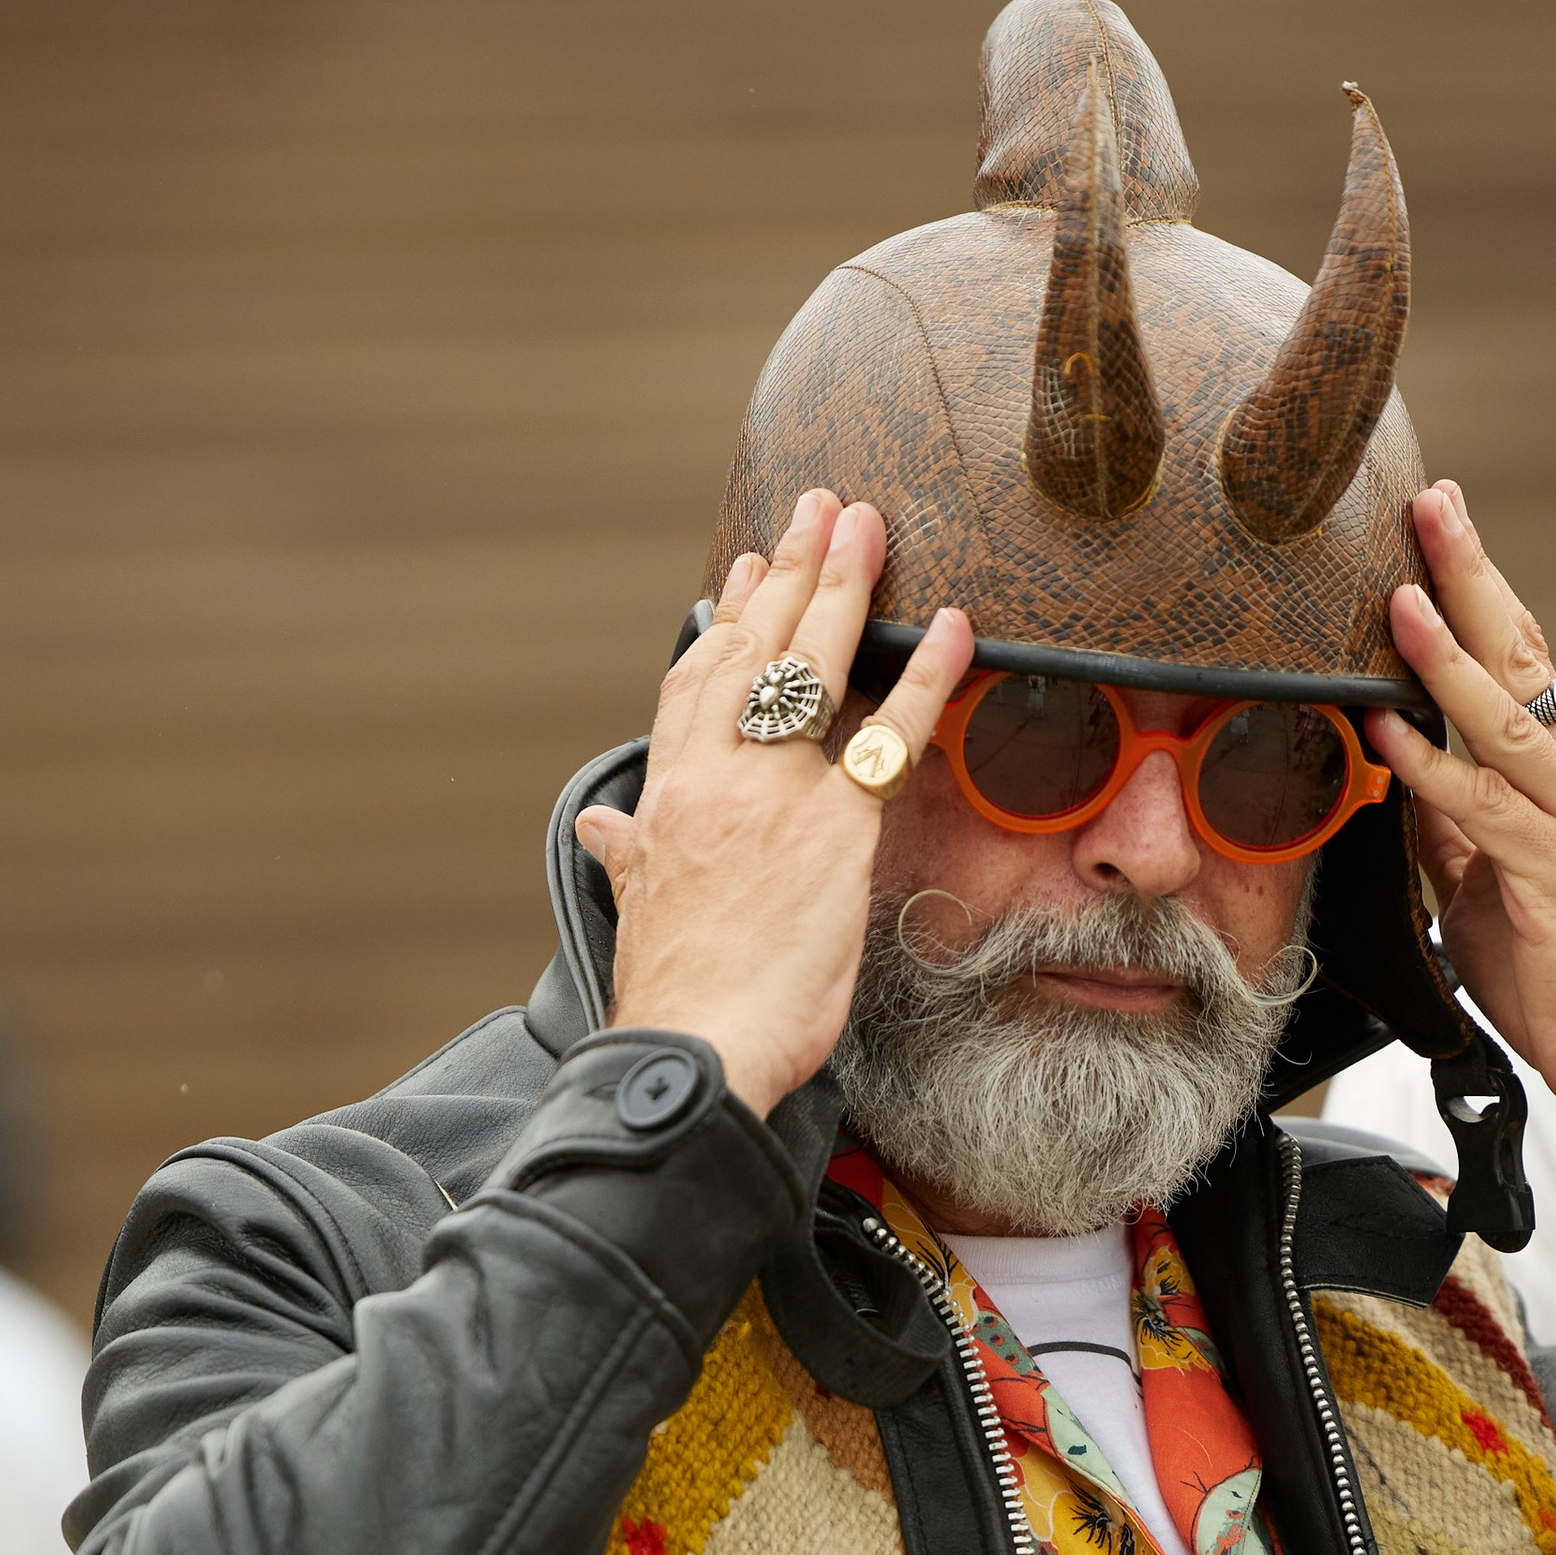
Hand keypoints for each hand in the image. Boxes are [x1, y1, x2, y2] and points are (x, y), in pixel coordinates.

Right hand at [574, 491, 973, 1121]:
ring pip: (811, 666)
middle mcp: (715, 777)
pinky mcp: (832, 829)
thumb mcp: (637, 906)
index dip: (728, 618)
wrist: (693, 1048)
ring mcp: (774, 795)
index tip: (749, 566)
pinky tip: (952, 626)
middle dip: (789, 570)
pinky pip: (888, 735)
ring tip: (865, 523)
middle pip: (754, 649)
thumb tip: (603, 825)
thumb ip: (628, 852)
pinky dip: (924, 675)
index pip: (697, 680)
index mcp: (668, 794)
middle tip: (821, 506)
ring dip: (843, 585)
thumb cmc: (675, 994)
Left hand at [1369, 486, 1555, 1286]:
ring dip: (1447, 652)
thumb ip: (1452, 835)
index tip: (1436, 535)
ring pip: (1505, 718)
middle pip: (1522, 658)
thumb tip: (1399, 785)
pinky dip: (1434, 765)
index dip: (1477, 599)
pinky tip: (1392, 732)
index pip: (1518, 668)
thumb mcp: (1490, 896)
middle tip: (1435, 502)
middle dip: (1474, 576)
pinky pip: (1486, 808)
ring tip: (1402, 592)